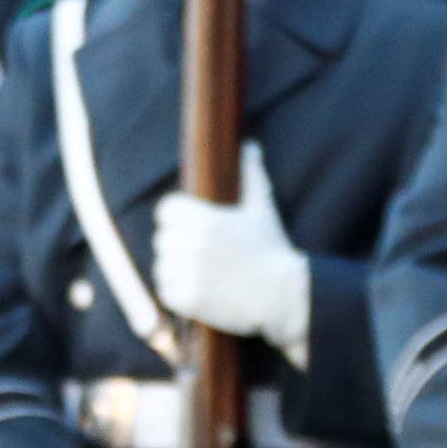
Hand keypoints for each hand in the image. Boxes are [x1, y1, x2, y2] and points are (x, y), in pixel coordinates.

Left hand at [153, 144, 310, 364]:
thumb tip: (250, 147)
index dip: (175, 217)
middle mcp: (193, 246)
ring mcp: (188, 274)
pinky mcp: (187, 300)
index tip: (186, 225)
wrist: (284, 295)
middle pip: (162, 239)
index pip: (166, 210)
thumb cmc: (272, 249)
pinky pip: (165, 291)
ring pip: (161, 266)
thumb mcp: (262, 209)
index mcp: (205, 220)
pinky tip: (197, 289)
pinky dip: (176, 292)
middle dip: (177, 244)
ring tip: (199, 272)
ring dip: (175, 269)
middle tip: (200, 252)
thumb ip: (251, 175)